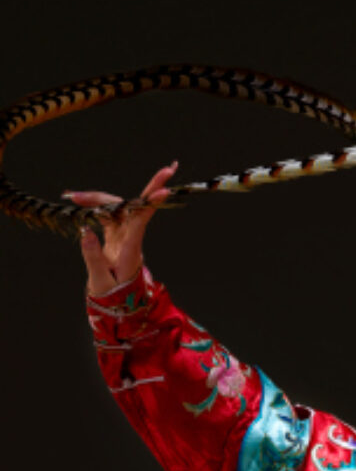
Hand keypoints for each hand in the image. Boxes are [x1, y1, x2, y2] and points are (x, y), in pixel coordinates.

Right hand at [69, 162, 176, 297]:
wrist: (117, 302)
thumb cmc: (112, 294)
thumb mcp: (101, 281)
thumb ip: (93, 257)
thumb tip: (85, 231)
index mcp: (131, 249)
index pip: (142, 221)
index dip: (152, 204)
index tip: (167, 189)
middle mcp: (132, 237)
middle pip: (138, 207)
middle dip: (152, 187)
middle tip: (169, 168)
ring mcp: (125, 234)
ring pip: (117, 207)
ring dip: (97, 198)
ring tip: (71, 195)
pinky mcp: (117, 233)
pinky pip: (107, 213)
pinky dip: (93, 205)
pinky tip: (76, 199)